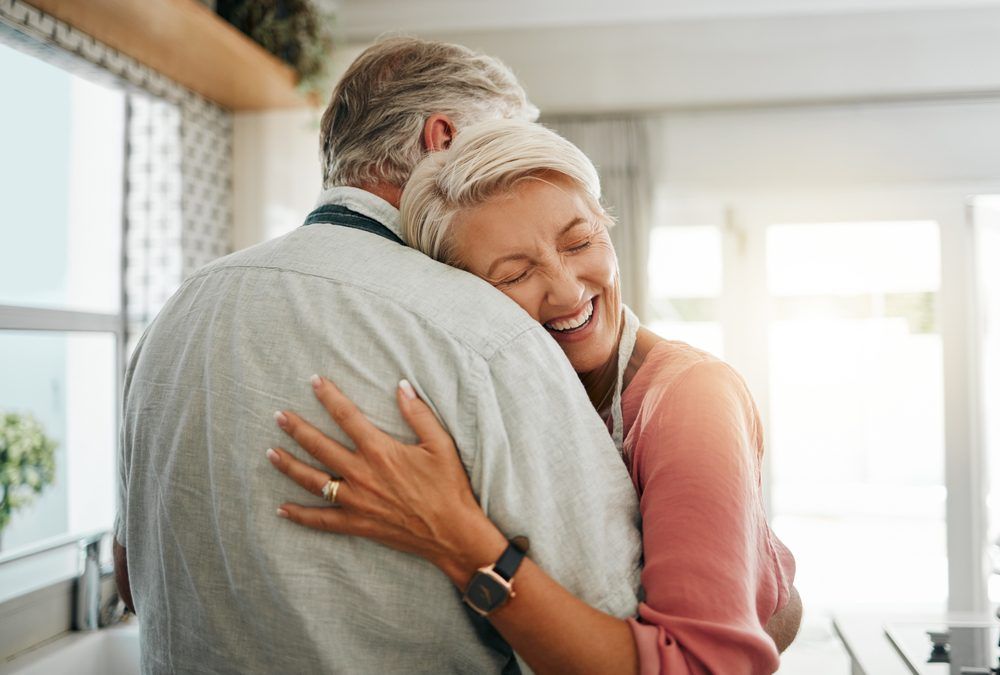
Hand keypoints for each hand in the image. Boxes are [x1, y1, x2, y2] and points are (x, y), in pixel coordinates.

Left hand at [267, 376, 505, 586]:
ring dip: (289, 465)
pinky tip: (282, 509)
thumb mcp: (440, 445)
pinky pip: (321, 520)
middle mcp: (361, 474)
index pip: (346, 417)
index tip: (314, 381)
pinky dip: (300, 516)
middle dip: (297, 429)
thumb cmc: (448, 487)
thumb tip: (402, 386)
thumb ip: (418, 414)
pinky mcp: (357, 524)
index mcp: (380, 451)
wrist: (452, 533)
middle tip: (278, 416)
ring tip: (271, 453)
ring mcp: (356, 501)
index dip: (329, 397)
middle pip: (320, 447)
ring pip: (312, 481)